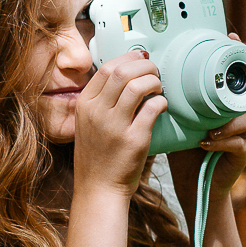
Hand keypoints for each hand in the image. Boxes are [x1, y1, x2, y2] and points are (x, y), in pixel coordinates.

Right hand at [74, 50, 166, 199]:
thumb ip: (101, 100)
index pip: (106, 68)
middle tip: (154, 72)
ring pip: (137, 86)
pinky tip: (161, 105)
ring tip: (158, 88)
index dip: (127, 58)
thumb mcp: (88, 123)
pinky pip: (152, 108)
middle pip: (122, 72)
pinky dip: (161, 102)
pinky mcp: (133, 139)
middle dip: (144, 66)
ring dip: (153, 81)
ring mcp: (114, 126)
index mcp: (84, 105)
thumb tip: (126, 74)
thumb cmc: (97, 155)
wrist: (98, 188)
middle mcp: (97, 112)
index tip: (140, 59)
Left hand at [166, 33, 245, 201]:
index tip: (231, 37)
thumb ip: (173, 96)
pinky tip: (206, 141)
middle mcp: (238, 116)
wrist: (192, 183)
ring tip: (209, 126)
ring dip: (228, 121)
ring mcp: (244, 135)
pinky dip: (222, 140)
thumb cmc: (184, 148)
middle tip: (229, 75)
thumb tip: (149, 69)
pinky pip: (238, 143)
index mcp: (223, 104)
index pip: (234, 76)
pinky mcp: (242, 154)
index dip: (237, 55)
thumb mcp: (178, 117)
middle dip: (245, 80)